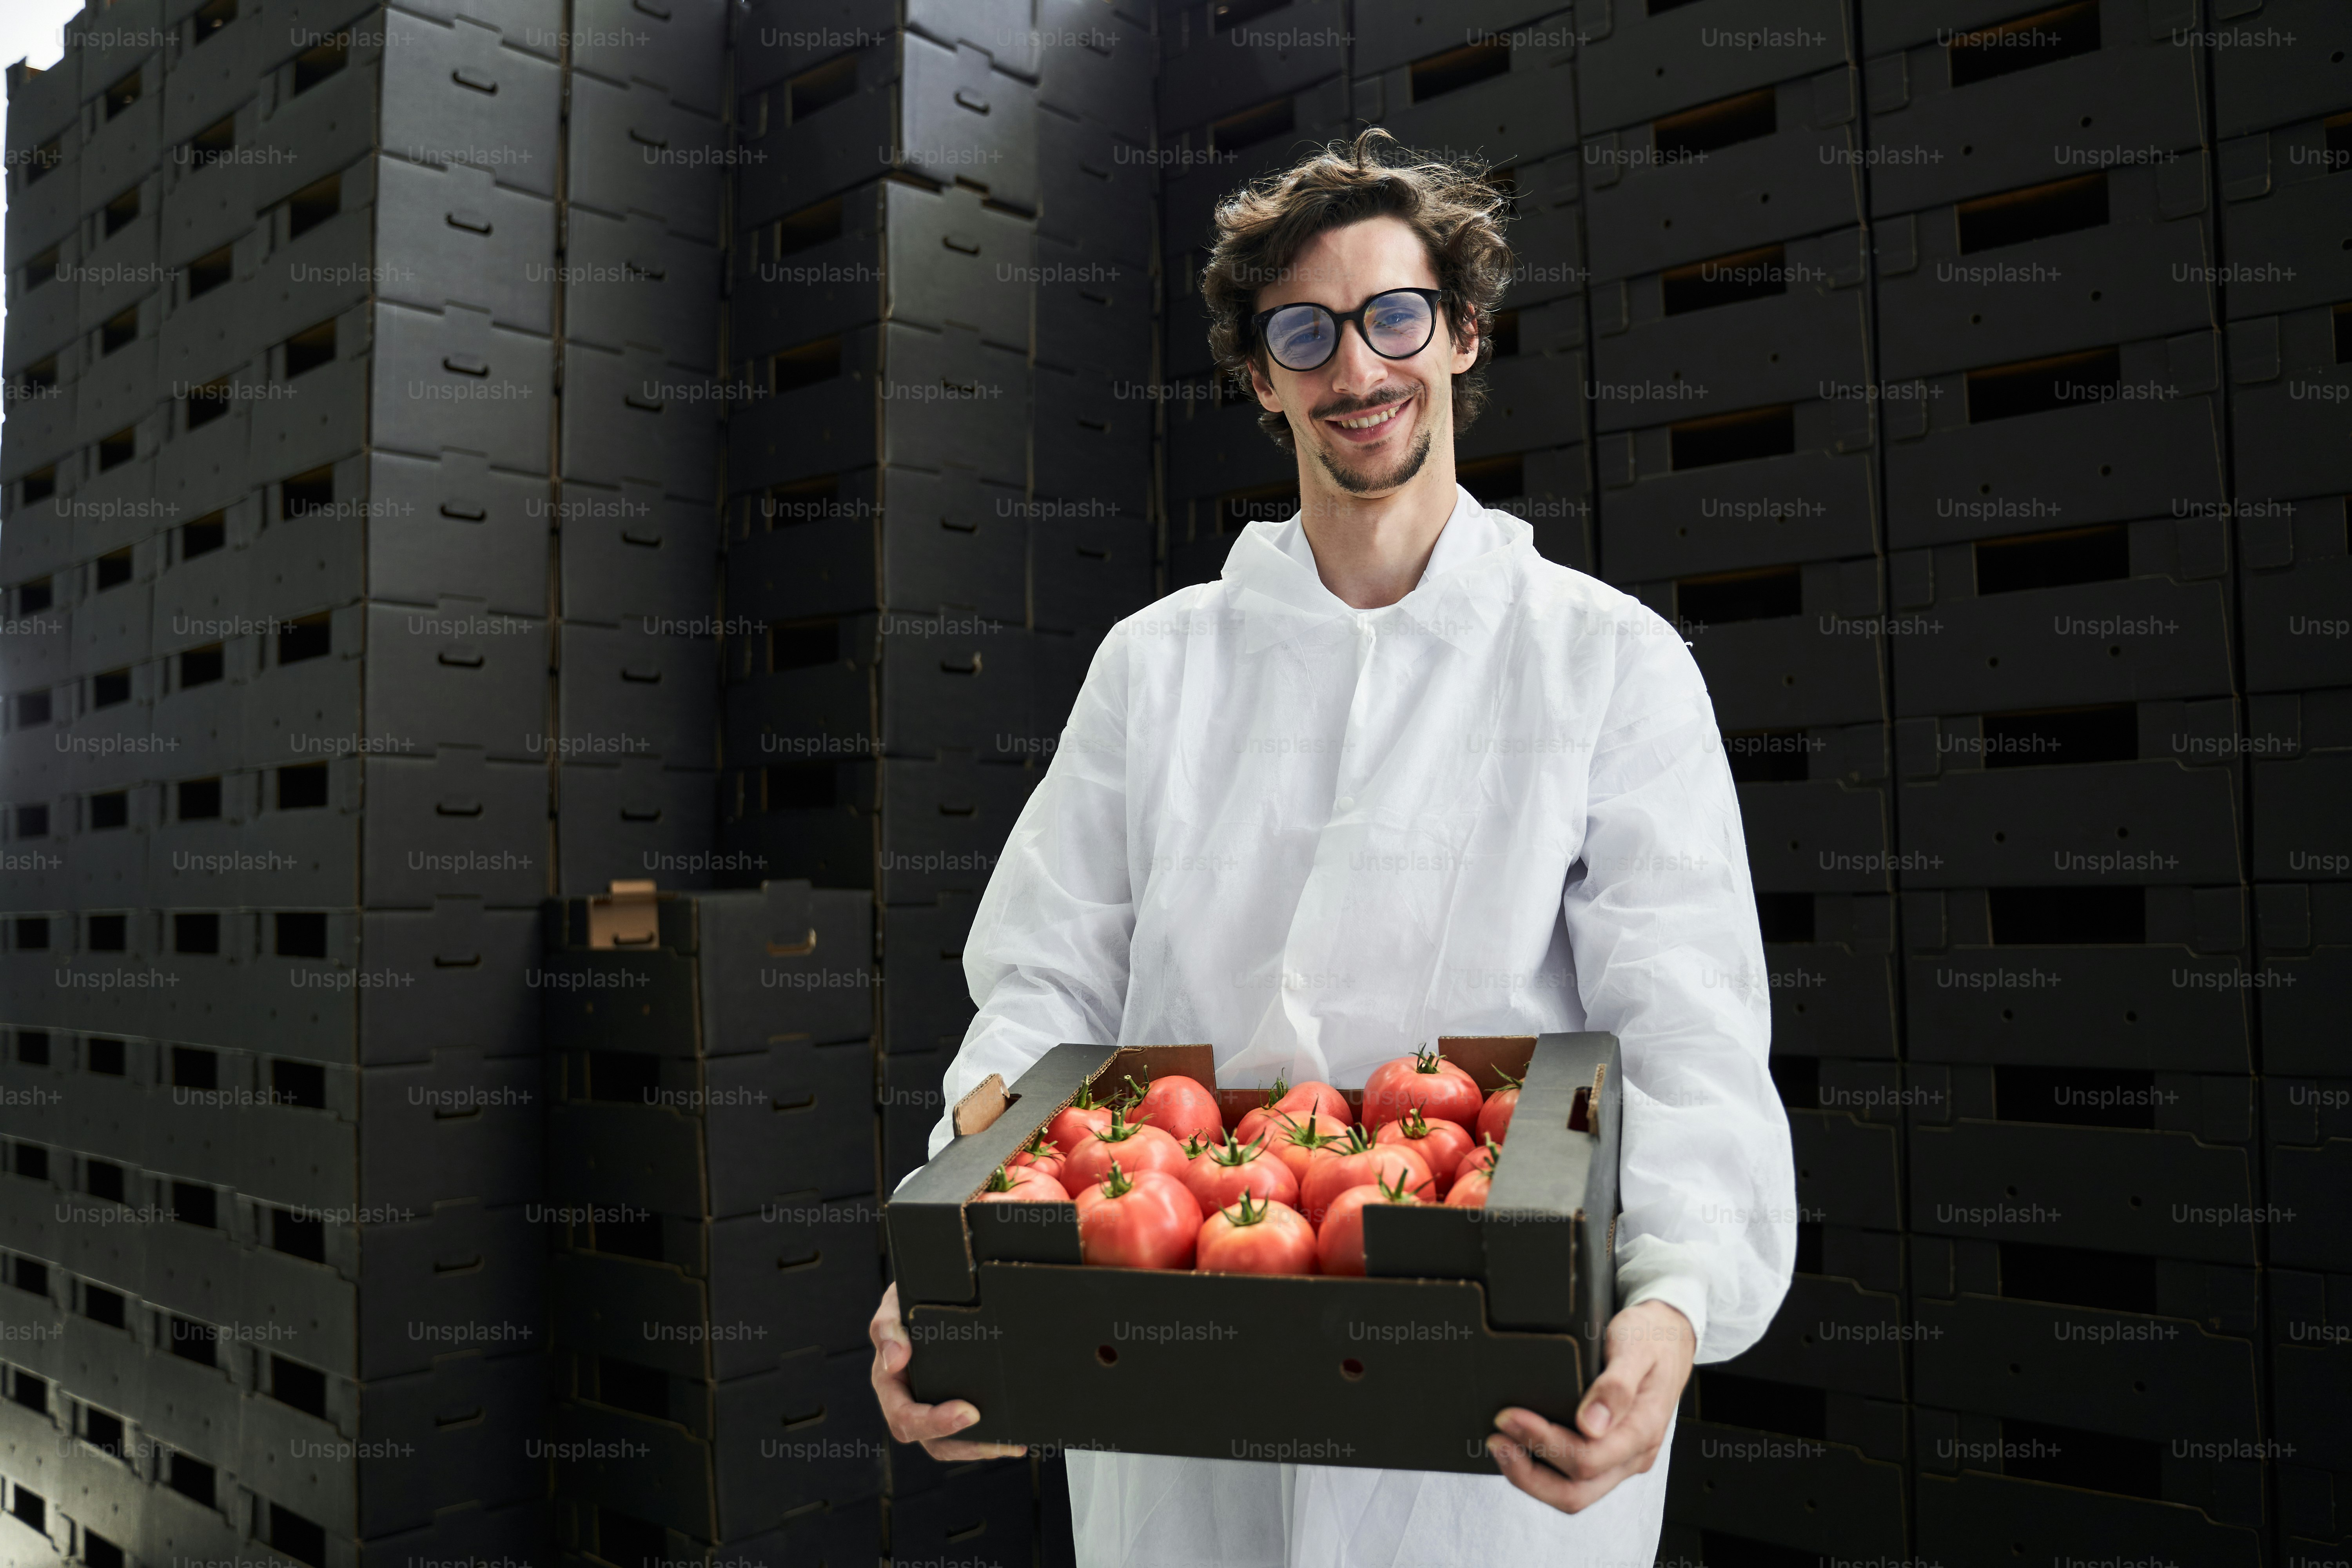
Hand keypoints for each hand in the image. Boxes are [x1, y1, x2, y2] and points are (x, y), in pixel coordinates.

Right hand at [868, 1283, 1026, 1461]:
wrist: (928, 1293)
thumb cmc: (908, 1301)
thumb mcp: (894, 1305)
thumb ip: (888, 1328)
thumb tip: (895, 1360)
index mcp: (890, 1383)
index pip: (904, 1417)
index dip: (934, 1422)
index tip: (969, 1413)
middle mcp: (908, 1402)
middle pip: (931, 1441)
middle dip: (965, 1444)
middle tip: (998, 1440)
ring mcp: (931, 1407)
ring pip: (950, 1445)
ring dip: (981, 1449)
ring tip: (1012, 1444)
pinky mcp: (952, 1405)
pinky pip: (965, 1432)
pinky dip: (988, 1439)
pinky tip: (1014, 1438)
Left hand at [1487, 1299, 1694, 1511]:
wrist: (1668, 1335)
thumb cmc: (1651, 1337)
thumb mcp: (1636, 1346)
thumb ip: (1617, 1384)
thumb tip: (1592, 1424)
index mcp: (1642, 1431)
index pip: (1587, 1459)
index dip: (1543, 1442)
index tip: (1510, 1416)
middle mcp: (1633, 1454)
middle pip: (1576, 1492)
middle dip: (1528, 1472)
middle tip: (1495, 1440)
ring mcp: (1622, 1459)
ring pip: (1573, 1493)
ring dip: (1530, 1477)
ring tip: (1499, 1446)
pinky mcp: (1609, 1454)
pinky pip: (1575, 1479)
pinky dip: (1542, 1470)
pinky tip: (1520, 1447)